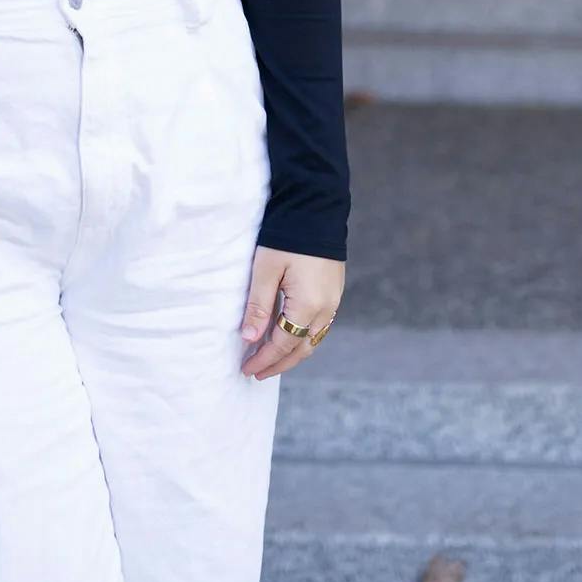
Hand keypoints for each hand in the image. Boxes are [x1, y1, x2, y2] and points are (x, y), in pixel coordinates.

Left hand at [239, 246, 343, 379]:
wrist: (316, 208)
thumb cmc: (287, 236)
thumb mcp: (265, 269)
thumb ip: (258, 306)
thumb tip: (249, 338)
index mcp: (308, 305)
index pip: (282, 344)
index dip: (263, 359)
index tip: (246, 368)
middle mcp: (326, 309)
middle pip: (301, 349)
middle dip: (278, 363)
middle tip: (257, 373)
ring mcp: (334, 301)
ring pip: (312, 340)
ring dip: (292, 354)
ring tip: (271, 361)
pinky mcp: (334, 292)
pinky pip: (319, 327)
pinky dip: (303, 338)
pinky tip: (289, 338)